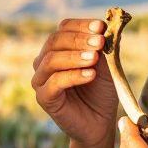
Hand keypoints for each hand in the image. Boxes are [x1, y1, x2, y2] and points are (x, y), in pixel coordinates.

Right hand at [32, 18, 117, 147]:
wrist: (99, 122)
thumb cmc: (101, 91)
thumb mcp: (106, 65)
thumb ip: (104, 47)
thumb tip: (106, 26)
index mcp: (58, 48)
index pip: (64, 28)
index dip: (81, 25)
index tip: (101, 26)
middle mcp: (45, 61)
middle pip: (55, 41)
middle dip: (79, 40)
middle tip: (100, 42)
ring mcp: (41, 79)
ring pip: (51, 60)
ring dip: (75, 56)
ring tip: (95, 58)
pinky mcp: (44, 98)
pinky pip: (54, 83)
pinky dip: (73, 76)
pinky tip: (90, 75)